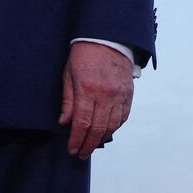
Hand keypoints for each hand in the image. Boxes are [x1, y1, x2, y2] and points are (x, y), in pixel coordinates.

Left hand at [58, 42, 133, 159]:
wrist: (107, 38)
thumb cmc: (84, 55)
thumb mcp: (68, 75)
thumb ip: (68, 100)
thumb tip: (64, 122)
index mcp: (87, 89)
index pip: (82, 123)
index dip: (77, 140)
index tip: (72, 150)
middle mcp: (106, 94)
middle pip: (98, 128)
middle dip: (88, 144)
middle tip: (81, 154)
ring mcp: (119, 94)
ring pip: (112, 125)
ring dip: (102, 138)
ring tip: (93, 145)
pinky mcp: (128, 93)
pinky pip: (124, 116)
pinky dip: (115, 127)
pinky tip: (107, 132)